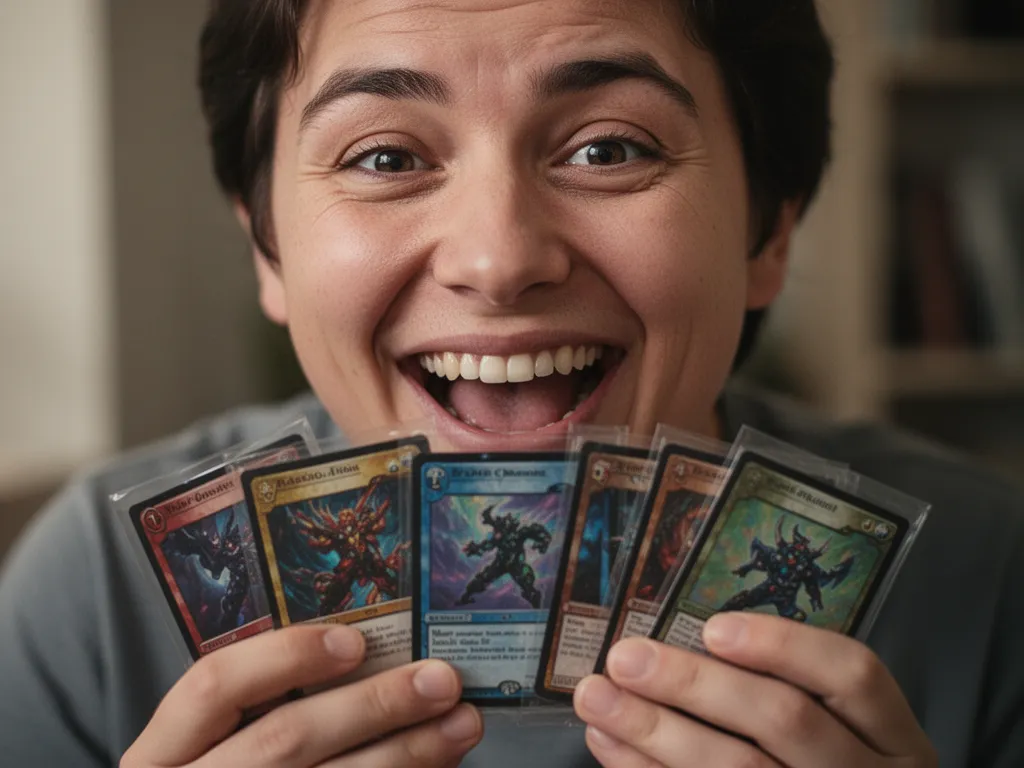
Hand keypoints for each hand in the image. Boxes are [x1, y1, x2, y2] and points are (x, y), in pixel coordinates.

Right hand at [122, 625, 481, 767]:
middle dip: (373, 705)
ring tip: (460, 725)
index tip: (353, 641)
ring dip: (406, 753)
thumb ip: (263, 707)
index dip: (285, 657)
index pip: (213, 686)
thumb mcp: (211, 749)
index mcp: (163, 755)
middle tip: (440, 680)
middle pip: (285, 739)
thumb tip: (367, 656)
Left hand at [573, 613, 936, 767]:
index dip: (784, 645)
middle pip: (784, 719)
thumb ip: (789, 688)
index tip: (713, 627)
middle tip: (625, 658)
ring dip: (656, 731)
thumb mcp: (844, 733)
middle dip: (696, 684)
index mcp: (893, 737)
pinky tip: (612, 747)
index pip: (853, 674)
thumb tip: (690, 638)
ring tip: (599, 700)